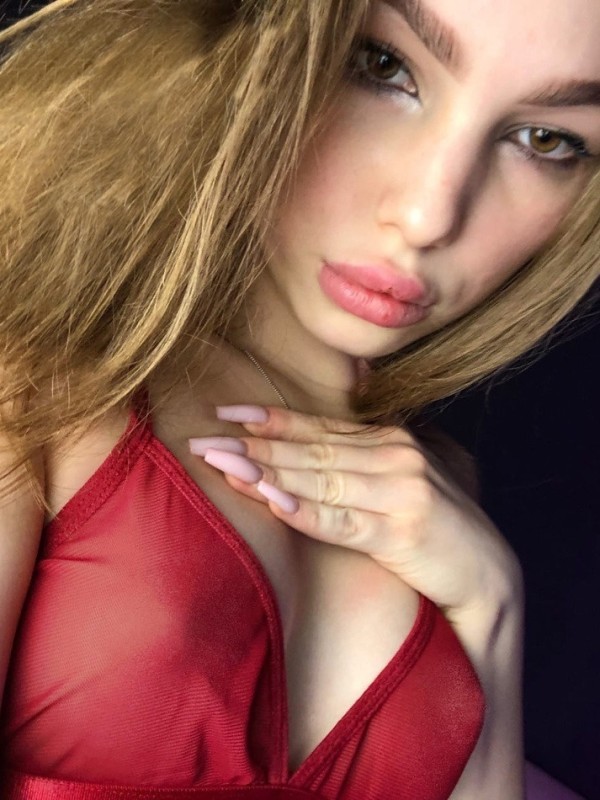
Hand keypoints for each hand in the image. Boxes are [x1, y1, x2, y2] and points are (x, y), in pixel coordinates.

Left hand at [190, 405, 522, 639]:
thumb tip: (350, 397)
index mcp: (390, 440)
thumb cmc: (437, 526)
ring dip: (267, 474)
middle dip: (254, 446)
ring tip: (223, 465)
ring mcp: (399, 492)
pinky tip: (272, 503)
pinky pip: (342, 521)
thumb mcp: (404, 476)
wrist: (485, 573)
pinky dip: (306, 512)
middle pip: (311, 450)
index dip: (272, 420)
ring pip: (319, 480)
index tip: (227, 412)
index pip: (319, 428)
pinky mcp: (401, 532)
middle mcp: (394, 457)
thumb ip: (368, 448)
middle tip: (204, 441)